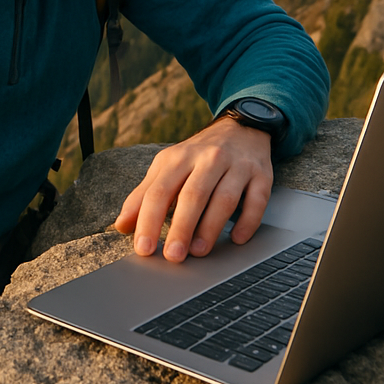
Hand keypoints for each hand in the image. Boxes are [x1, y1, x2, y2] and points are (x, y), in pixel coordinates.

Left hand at [113, 118, 272, 262]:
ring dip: (211, 228)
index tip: (144, 248)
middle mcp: (208, 159)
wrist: (240, 127)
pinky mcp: (261, 175)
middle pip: (193, 195)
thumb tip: (122, 225)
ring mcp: (236, 166)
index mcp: (179, 158)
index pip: (160, 191)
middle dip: (181, 228)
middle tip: (173, 256)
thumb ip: (144, 195)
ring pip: (224, 198)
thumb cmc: (198, 155)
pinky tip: (237, 239)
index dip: (149, 220)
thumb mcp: (168, 167)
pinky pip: (257, 200)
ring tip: (199, 251)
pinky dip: (248, 221)